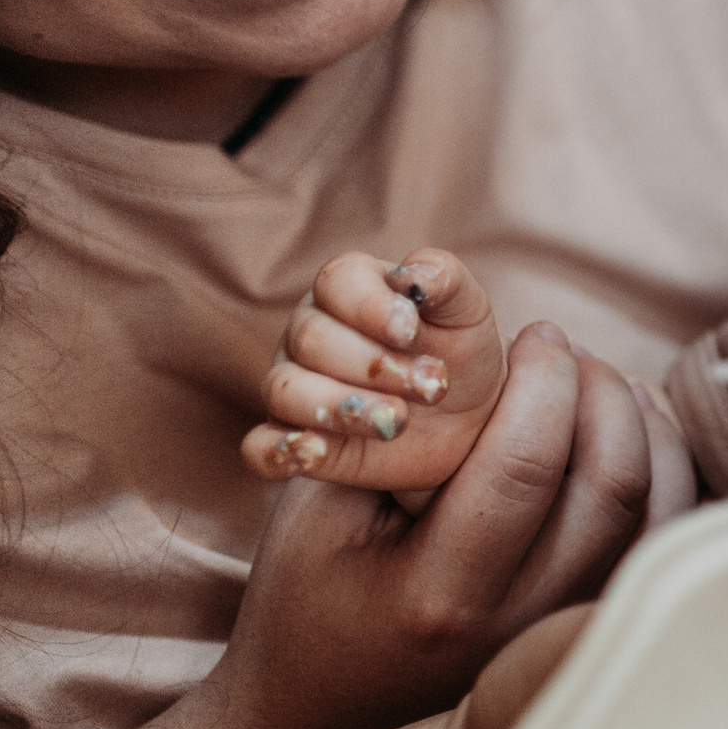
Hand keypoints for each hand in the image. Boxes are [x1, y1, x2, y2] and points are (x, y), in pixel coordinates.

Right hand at [196, 324, 661, 728]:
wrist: (314, 716)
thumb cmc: (306, 600)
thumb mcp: (315, 511)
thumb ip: (394, 432)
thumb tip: (487, 354)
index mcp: (440, 596)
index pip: (528, 463)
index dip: (546, 378)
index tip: (534, 332)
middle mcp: (518, 627)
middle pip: (610, 484)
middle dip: (600, 390)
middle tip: (564, 348)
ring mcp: (561, 638)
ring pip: (655, 514)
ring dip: (644, 427)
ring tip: (602, 378)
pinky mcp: (585, 635)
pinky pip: (661, 544)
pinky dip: (664, 473)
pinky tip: (635, 426)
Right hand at [241, 247, 504, 492]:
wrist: (466, 418)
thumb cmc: (459, 351)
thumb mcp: (466, 310)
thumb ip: (444, 280)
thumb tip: (412, 276)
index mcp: (348, 289)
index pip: (336, 283)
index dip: (371, 307)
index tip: (411, 332)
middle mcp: (309, 334)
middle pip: (312, 340)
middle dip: (375, 365)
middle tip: (432, 386)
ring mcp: (295, 387)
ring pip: (285, 391)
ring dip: (341, 408)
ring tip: (398, 420)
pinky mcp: (295, 441)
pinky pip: (261, 448)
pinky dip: (278, 452)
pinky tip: (315, 452)